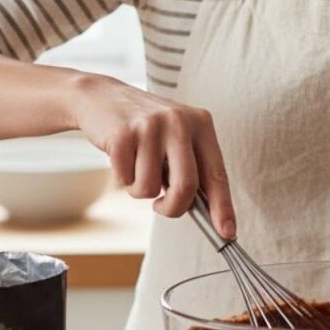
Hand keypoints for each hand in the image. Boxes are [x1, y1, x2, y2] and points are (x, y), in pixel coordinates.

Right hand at [71, 75, 234, 237]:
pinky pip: (126, 180)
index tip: (227, 233)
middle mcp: (180, 121)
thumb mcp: (177, 138)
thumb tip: (207, 214)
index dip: (223, 207)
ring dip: (141, 190)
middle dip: (174, 208)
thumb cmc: (146, 129)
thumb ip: (192, 168)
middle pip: (187, 186)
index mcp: (201, 124)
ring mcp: (151, 126)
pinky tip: (122, 156)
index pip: (217, 174)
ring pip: (151, 188)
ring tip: (137, 167)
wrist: (101, 97)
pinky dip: (123, 178)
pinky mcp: (122, 134)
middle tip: (162, 208)